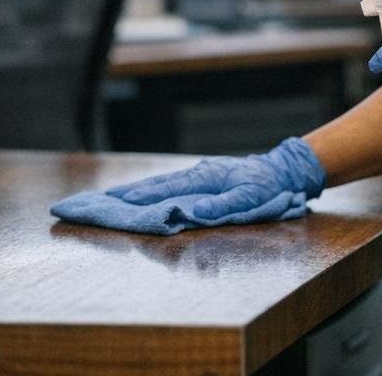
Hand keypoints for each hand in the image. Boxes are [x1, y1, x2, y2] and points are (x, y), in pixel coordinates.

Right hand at [108, 137, 325, 222]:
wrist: (280, 170)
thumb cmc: (266, 186)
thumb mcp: (250, 198)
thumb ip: (223, 205)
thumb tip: (194, 211)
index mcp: (203, 177)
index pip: (166, 189)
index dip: (142, 197)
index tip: (118, 202)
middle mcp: (196, 174)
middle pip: (156, 184)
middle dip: (128, 192)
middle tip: (101, 198)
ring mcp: (197, 175)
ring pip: (161, 184)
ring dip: (136, 191)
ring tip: (112, 197)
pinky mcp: (201, 179)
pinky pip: (171, 186)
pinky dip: (152, 190)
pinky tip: (142, 195)